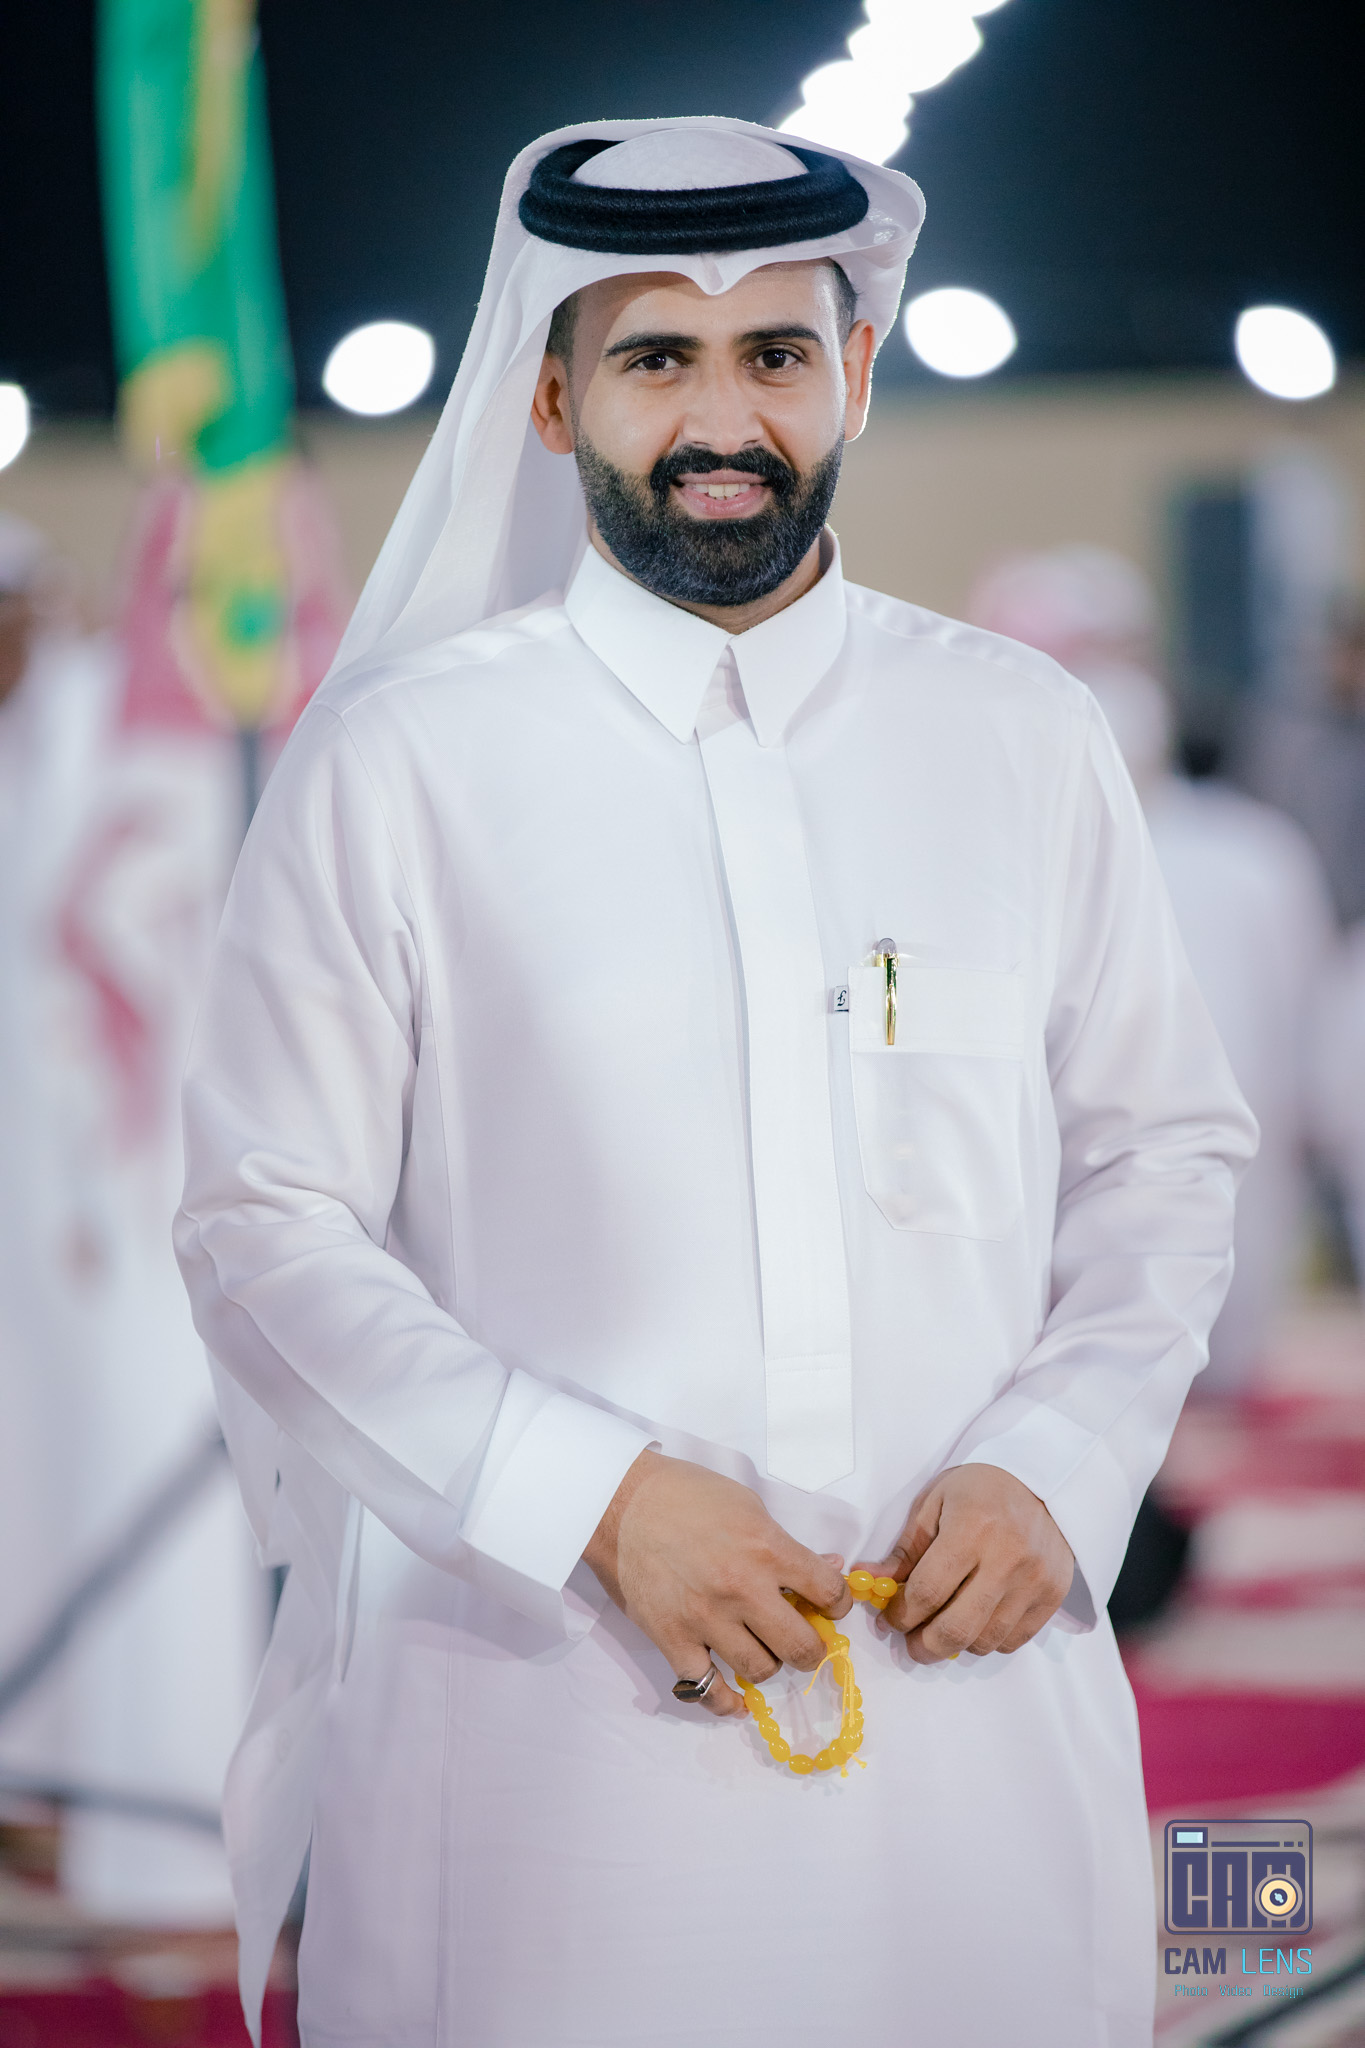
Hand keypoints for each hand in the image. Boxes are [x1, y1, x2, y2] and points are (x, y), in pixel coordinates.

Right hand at [583, 1450, 851, 1718]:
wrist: (620, 1502)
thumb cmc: (687, 1495)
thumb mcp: (748, 1506)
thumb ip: (786, 1543)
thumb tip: (829, 1567)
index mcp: (767, 1549)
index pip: (828, 1592)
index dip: (839, 1603)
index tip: (831, 1606)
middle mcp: (742, 1589)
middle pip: (801, 1647)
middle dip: (810, 1647)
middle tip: (801, 1639)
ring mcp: (706, 1619)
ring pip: (760, 1670)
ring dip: (768, 1663)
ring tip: (760, 1648)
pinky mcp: (672, 1639)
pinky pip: (708, 1687)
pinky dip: (725, 1699)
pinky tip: (734, 1697)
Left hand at [855, 1464, 1073, 1663]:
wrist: (1043, 1482)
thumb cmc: (980, 1489)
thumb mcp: (934, 1503)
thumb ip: (905, 1549)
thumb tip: (869, 1581)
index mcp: (971, 1529)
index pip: (928, 1591)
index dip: (901, 1614)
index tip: (890, 1618)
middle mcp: (1006, 1559)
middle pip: (958, 1628)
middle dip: (924, 1646)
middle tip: (912, 1644)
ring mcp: (1034, 1581)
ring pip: (986, 1641)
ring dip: (956, 1645)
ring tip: (942, 1630)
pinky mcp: (1053, 1596)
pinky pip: (1014, 1640)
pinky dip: (988, 1641)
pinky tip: (975, 1624)